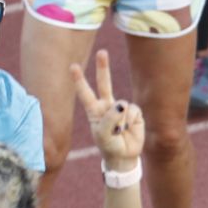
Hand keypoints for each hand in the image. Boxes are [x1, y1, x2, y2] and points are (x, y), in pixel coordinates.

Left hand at [72, 50, 144, 169]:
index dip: (80, 80)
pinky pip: (133, 111)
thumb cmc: (109, 145)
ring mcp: (121, 108)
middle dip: (103, 68)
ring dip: (121, 120)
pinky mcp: (134, 112)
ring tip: (119, 132)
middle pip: (104, 83)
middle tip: (102, 52)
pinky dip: (131, 122)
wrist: (124, 155)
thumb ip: (110, 118)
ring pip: (121, 104)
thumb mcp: (104, 135)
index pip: (85, 92)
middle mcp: (107, 105)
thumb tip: (123, 104)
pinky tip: (129, 129)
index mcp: (94, 110)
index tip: (73, 66)